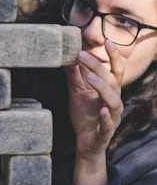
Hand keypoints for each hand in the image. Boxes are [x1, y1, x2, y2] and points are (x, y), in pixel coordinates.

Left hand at [64, 40, 123, 184]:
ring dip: (103, 88)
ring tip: (91, 79)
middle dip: (98, 67)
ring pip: (114, 101)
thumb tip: (68, 55)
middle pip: (112, 81)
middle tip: (82, 56)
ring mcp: (112, 117)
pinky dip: (106, 117)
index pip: (116, 70)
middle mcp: (115, 101)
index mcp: (110, 91)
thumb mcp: (76, 92)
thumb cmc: (84, 115)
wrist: (84, 142)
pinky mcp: (106, 132)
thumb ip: (74, 75)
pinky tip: (102, 110)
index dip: (114, 56)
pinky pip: (109, 124)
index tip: (108, 41)